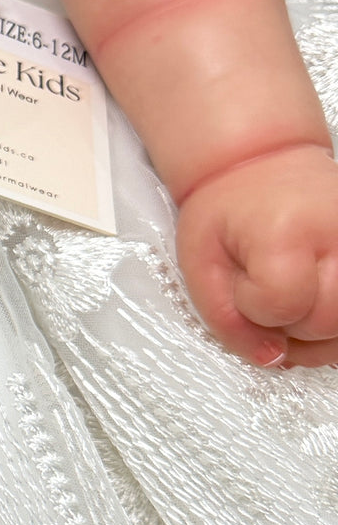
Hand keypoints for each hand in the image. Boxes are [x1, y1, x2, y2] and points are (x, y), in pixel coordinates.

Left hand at [176, 143, 337, 367]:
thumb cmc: (228, 210)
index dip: (253, 306)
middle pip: (327, 321)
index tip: (242, 282)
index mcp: (287, 229)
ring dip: (318, 332)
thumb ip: (227, 318)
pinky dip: (336, 326)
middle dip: (289, 324)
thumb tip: (271, 359)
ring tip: (292, 299)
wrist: (264, 165)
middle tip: (266, 293)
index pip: (281, 303)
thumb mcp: (201, 262)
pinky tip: (314, 305)